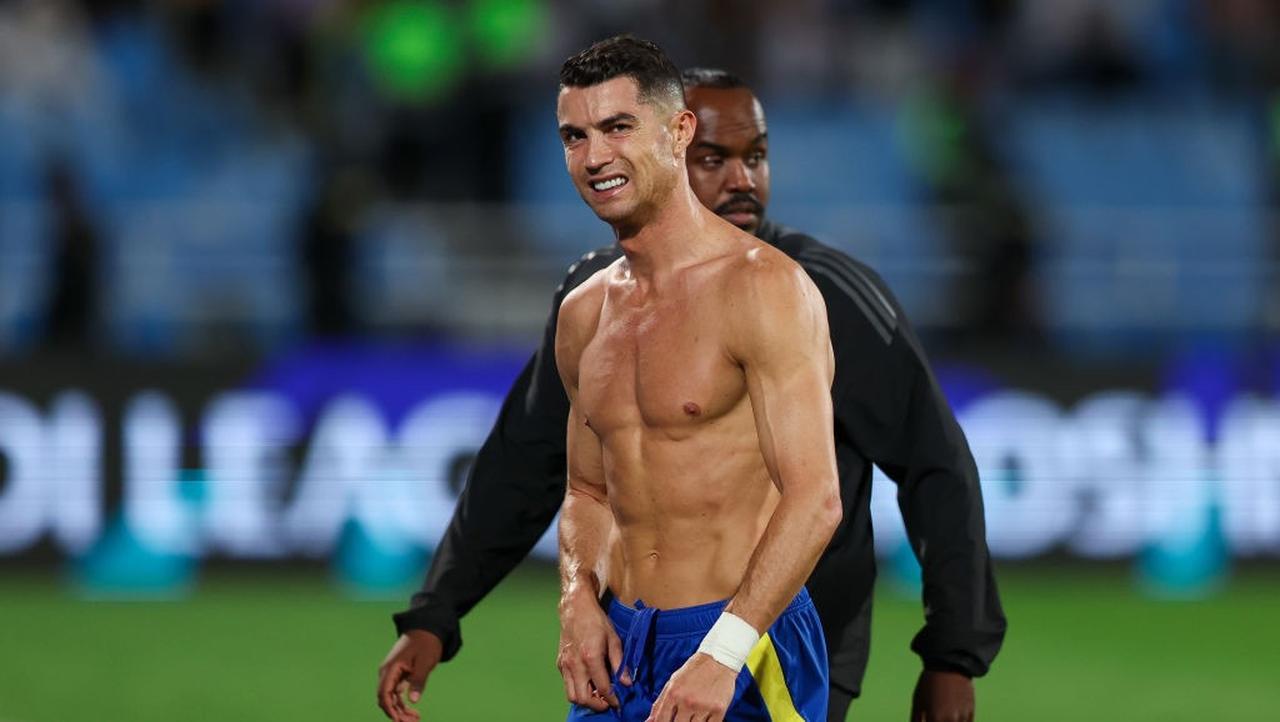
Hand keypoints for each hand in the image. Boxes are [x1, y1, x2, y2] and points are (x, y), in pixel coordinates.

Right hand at [376, 630, 443, 721]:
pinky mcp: (397, 675)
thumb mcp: (425, 663)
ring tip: (415, 718)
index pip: (384, 693)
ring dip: (400, 710)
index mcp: (391, 668)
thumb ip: (418, 681)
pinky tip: (413, 711)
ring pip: (390, 697)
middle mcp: (387, 671)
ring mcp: (391, 673)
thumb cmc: (426, 644)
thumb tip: (413, 701)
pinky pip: (396, 692)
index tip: (399, 720)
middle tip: (412, 721)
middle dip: (396, 713)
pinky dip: (402, 702)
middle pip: (385, 698)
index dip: (390, 709)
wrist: (426, 629)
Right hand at [557, 586, 624, 711]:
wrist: (575, 608)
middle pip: (583, 698)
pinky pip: (567, 685)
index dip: (612, 699)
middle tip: (608, 701)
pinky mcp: (560, 664)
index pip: (602, 688)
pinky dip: (577, 689)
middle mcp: (575, 664)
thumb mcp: (614, 639)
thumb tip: (627, 682)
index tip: (619, 702)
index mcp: (591, 657)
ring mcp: (565, 665)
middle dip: (597, 705)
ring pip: (571, 695)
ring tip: (597, 695)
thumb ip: (620, 663)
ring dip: (585, 700)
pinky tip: (588, 683)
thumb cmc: (597, 621)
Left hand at [645, 652, 737, 721]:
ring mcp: (704, 706)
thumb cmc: (693, 671)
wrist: (718, 659)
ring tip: (693, 715)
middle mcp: (687, 701)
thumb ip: (659, 703)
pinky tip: (704, 717)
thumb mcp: (672, 683)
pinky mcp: (719, 710)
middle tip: (683, 717)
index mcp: (673, 693)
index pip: (661, 720)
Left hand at [910, 670, 974, 721]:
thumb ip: (916, 720)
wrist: (948, 665)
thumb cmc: (929, 683)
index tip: (928, 719)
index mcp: (934, 718)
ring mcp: (962, 717)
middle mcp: (950, 720)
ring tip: (942, 715)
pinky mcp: (971, 711)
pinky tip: (952, 715)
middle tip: (935, 716)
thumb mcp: (918, 701)